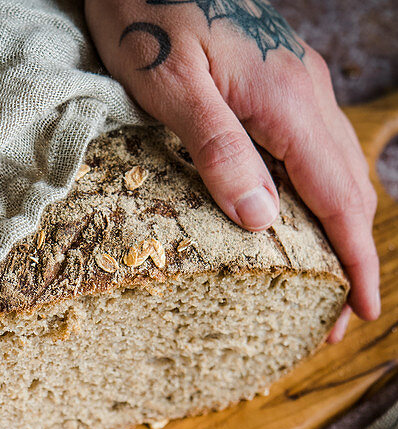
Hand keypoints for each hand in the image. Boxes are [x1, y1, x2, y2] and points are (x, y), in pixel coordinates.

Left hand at [84, 0, 379, 340]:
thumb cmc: (148, 15)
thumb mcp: (171, 87)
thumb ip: (218, 150)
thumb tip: (259, 221)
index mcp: (287, 101)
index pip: (338, 198)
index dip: (356, 259)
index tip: (363, 309)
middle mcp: (305, 93)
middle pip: (349, 189)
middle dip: (352, 256)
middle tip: (336, 316)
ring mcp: (297, 84)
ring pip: (338, 168)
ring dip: (340, 228)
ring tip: (325, 279)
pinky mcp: (280, 81)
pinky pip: (316, 148)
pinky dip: (320, 195)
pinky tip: (298, 219)